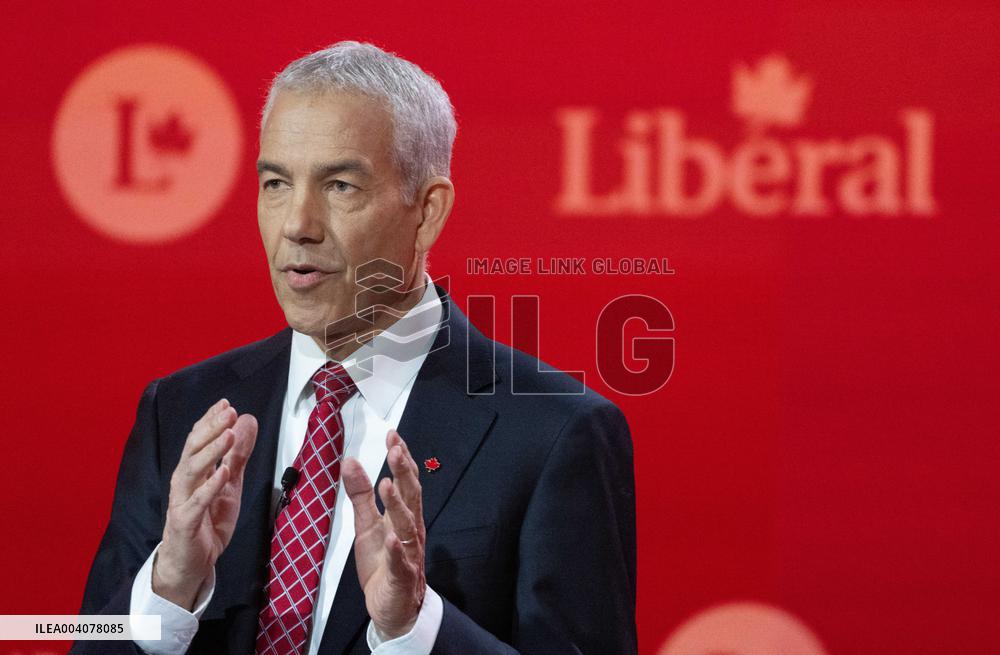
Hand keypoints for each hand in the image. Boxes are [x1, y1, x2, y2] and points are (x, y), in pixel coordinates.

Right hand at [153, 398, 257, 609]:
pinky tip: (222, 473)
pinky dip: (209, 487)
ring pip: (191, 471)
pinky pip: (195, 503)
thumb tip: (247, 422)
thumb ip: (237, 456)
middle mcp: (184, 482)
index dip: (211, 421)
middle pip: (193, 449)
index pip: (199, 440)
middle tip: (228, 411)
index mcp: (194, 472)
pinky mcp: (184, 523)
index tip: (226, 403)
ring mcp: (182, 502)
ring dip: (210, 452)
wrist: (191, 564)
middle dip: (211, 429)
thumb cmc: (207, 522)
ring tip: (228, 435)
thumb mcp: (230, 485)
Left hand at [342, 429, 425, 638]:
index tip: (393, 435)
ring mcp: (408, 552)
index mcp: (403, 515)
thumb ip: (360, 494)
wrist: (395, 606)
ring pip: (406, 524)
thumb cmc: (383, 563)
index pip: (405, 480)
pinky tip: (390, 537)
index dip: (401, 457)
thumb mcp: (366, 524)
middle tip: (395, 449)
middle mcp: (410, 529)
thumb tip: (350, 461)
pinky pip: (399, 561)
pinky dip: (396, 549)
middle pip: (411, 495)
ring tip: (386, 484)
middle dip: (404, 471)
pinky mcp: (401, 576)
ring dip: (397, 504)